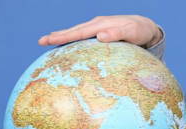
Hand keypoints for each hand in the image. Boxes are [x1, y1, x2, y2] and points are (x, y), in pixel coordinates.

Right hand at [38, 15, 161, 47]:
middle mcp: (97, 25)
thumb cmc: (139, 32)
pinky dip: (73, 40)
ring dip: (62, 37)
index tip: (50, 39)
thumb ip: (117, 34)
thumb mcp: (131, 33)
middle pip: (74, 31)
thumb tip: (100, 36)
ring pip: (77, 33)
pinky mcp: (100, 34)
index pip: (79, 32)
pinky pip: (84, 37)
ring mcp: (98, 28)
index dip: (64, 36)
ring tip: (48, 42)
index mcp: (101, 25)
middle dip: (57, 36)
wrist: (145, 27)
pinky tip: (67, 46)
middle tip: (40, 41)